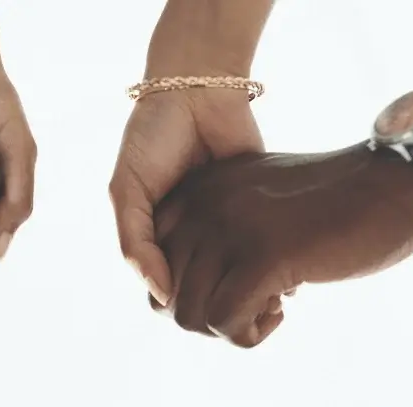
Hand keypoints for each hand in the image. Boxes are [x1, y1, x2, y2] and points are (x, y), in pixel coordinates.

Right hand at [109, 90, 261, 306]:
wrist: (198, 88)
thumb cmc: (152, 136)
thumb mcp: (127, 190)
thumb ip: (134, 243)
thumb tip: (163, 296)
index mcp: (156, 237)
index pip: (166, 289)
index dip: (179, 305)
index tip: (193, 310)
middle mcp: (191, 238)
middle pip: (206, 290)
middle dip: (219, 302)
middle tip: (230, 307)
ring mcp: (225, 228)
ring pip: (238, 278)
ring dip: (252, 294)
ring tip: (263, 303)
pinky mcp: (257, 213)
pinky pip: (267, 250)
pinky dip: (276, 269)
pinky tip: (285, 284)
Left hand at [153, 146, 412, 345]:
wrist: (399, 183)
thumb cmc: (338, 204)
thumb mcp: (262, 206)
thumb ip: (222, 232)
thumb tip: (189, 294)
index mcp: (201, 189)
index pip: (157, 267)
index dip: (193, 296)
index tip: (237, 288)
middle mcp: (205, 203)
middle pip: (167, 298)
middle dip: (207, 320)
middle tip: (253, 309)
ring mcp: (231, 228)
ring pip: (188, 316)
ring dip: (227, 331)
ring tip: (268, 312)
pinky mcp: (263, 256)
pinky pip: (224, 322)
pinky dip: (248, 335)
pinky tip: (281, 313)